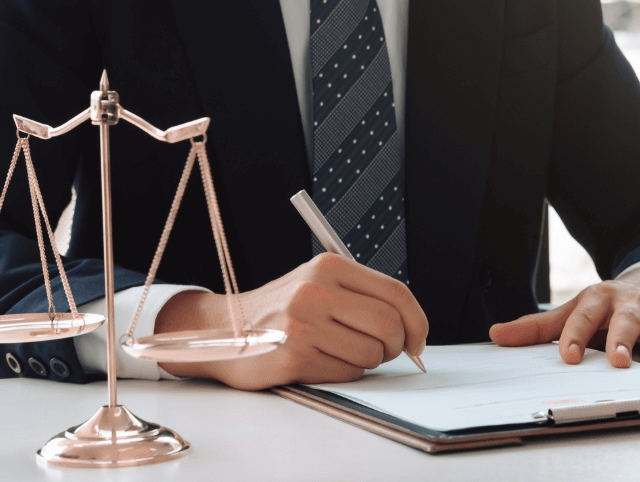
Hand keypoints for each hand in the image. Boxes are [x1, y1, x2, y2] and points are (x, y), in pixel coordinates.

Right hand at [154, 253, 427, 389]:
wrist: (222, 330)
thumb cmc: (281, 311)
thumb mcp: (319, 284)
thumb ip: (362, 297)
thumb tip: (411, 328)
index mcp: (329, 267)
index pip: (396, 292)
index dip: (417, 321)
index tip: (418, 341)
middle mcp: (315, 291)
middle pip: (389, 324)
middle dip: (395, 346)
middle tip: (383, 351)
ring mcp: (303, 324)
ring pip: (371, 354)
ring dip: (366, 361)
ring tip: (341, 352)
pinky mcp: (293, 356)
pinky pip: (346, 372)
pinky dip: (343, 372)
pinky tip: (321, 361)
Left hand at [489, 266, 639, 370]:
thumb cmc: (608, 305)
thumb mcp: (574, 310)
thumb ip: (537, 327)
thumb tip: (496, 335)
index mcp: (598, 299)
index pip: (584, 316)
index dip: (575, 335)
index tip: (567, 356)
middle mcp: (629, 304)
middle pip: (624, 321)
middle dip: (621, 339)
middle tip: (616, 360)